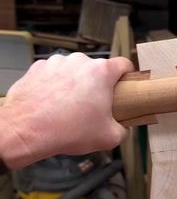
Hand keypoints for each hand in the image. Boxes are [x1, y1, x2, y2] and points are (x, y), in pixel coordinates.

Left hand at [1, 53, 132, 167]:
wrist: (26, 131)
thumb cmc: (68, 131)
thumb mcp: (108, 138)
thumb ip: (123, 130)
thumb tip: (122, 127)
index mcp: (101, 72)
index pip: (124, 65)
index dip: (127, 77)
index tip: (124, 87)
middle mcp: (80, 61)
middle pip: (96, 70)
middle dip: (96, 86)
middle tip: (92, 108)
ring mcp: (57, 62)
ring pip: (73, 72)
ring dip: (74, 85)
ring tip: (67, 108)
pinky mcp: (38, 67)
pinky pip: (53, 74)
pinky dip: (54, 85)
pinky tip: (51, 103)